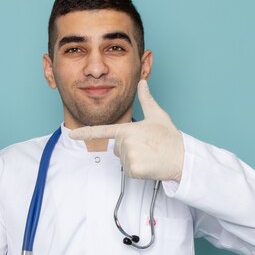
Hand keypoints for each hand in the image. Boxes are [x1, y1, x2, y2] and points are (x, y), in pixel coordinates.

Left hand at [69, 80, 183, 181]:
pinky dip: (138, 171)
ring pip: (123, 161)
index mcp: (128, 129)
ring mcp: (129, 156)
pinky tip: (150, 165)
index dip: (85, 133)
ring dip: (135, 160)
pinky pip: (129, 172)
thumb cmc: (170, 137)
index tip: (72, 135)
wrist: (182, 157)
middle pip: (117, 149)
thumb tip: (142, 82)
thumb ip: (146, 99)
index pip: (102, 131)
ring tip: (150, 156)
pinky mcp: (134, 169)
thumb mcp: (158, 115)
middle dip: (130, 150)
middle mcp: (125, 142)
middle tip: (148, 147)